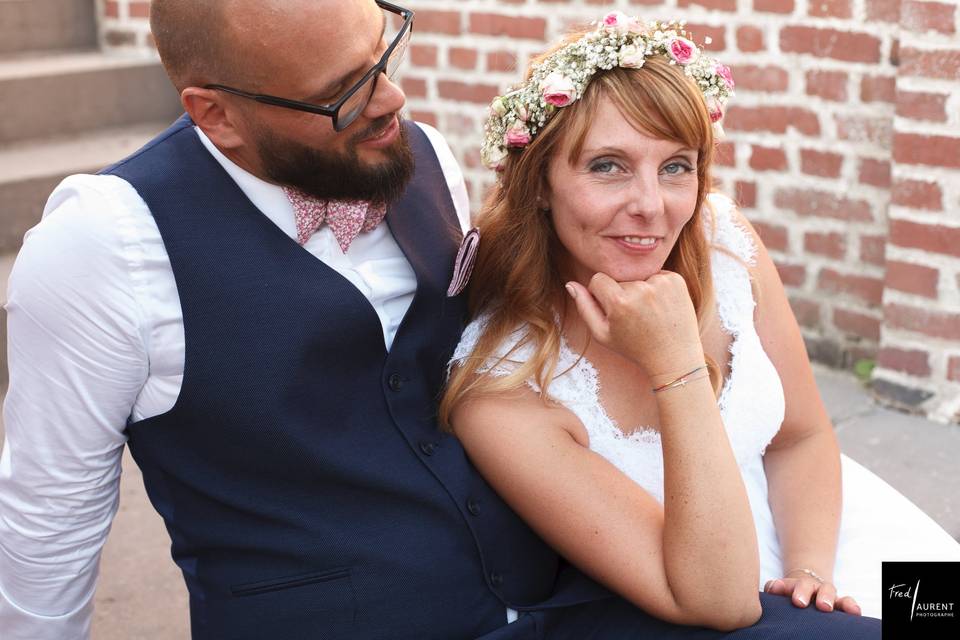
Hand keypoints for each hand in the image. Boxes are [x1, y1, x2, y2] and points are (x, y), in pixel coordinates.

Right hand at [565, 271, 703, 378]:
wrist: (674, 357)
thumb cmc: (634, 348)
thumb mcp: (602, 334)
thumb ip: (584, 307)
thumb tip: (570, 284)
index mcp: (618, 301)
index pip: (598, 279)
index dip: (601, 294)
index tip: (613, 310)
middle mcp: (640, 288)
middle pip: (619, 279)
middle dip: (622, 293)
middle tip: (635, 316)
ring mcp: (661, 282)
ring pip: (638, 276)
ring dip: (641, 289)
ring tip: (650, 313)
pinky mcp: (676, 280)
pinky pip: (657, 275)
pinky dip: (657, 287)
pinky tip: (662, 306)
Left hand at [764, 575, 861, 614]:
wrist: (810, 589)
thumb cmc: (792, 594)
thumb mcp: (781, 590)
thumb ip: (775, 587)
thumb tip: (772, 587)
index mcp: (792, 585)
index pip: (785, 584)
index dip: (780, 586)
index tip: (776, 587)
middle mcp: (810, 587)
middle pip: (806, 585)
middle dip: (803, 591)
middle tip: (798, 602)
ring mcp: (826, 594)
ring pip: (828, 590)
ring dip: (826, 597)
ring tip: (825, 606)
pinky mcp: (840, 603)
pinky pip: (847, 602)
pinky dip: (851, 605)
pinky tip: (854, 611)